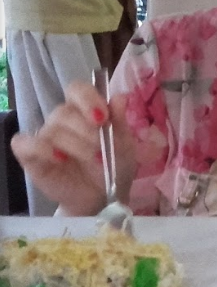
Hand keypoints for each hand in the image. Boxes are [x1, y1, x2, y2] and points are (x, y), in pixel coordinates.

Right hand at [11, 81, 133, 214]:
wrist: (104, 197)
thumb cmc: (114, 166)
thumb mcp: (124, 145)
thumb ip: (120, 121)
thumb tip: (120, 97)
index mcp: (84, 111)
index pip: (76, 90)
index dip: (88, 99)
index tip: (103, 118)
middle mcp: (62, 121)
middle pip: (64, 112)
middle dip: (87, 131)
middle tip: (103, 149)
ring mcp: (45, 138)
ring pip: (52, 130)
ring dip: (76, 145)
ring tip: (96, 160)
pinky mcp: (31, 157)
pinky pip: (23, 143)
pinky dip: (41, 148)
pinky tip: (60, 159)